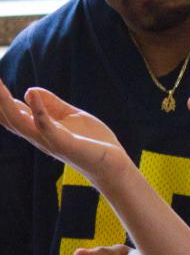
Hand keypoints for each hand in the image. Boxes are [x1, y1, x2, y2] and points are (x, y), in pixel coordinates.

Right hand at [0, 82, 126, 185]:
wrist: (114, 163)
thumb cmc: (92, 142)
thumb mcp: (70, 116)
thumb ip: (51, 104)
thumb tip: (28, 91)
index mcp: (38, 128)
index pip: (10, 112)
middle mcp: (38, 135)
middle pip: (8, 117)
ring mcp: (49, 141)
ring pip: (19, 123)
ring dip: (5, 103)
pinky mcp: (64, 144)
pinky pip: (46, 127)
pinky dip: (38, 111)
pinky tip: (31, 95)